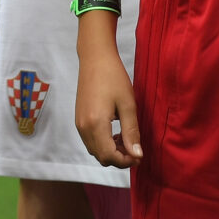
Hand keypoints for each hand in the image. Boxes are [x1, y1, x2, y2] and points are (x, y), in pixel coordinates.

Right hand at [74, 48, 142, 168]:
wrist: (94, 58)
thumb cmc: (113, 77)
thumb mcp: (128, 105)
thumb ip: (131, 132)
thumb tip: (137, 155)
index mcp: (95, 124)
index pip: (109, 156)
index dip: (126, 161)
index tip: (140, 155)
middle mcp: (83, 127)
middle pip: (101, 156)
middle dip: (119, 158)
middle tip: (134, 148)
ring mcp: (79, 123)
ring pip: (94, 150)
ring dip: (110, 151)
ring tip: (125, 138)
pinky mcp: (78, 118)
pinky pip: (90, 140)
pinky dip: (102, 143)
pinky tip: (114, 132)